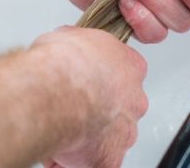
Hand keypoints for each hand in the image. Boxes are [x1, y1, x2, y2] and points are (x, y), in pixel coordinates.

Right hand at [30, 26, 147, 167]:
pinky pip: (94, 164)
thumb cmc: (63, 63)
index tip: (82, 81)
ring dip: (88, 137)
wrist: (55, 89)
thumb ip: (79, 46)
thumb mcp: (71, 35)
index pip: (122, 75)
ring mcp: (125, 131)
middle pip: (119, 108)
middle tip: (69, 108)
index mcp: (131, 67)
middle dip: (96, 110)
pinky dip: (77, 162)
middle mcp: (134, 100)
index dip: (99, 80)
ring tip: (59, 131)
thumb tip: (68, 46)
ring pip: (109, 137)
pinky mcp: (109, 158)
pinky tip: (58, 154)